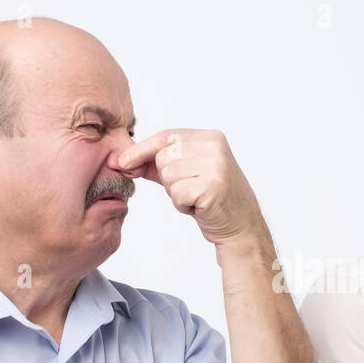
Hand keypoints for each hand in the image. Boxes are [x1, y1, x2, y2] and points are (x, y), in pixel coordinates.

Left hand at [116, 129, 266, 247]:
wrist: (241, 226)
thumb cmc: (212, 200)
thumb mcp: (186, 174)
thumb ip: (157, 164)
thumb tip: (122, 160)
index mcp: (211, 137)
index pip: (166, 136)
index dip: (141, 150)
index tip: (123, 162)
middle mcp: (215, 147)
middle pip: (163, 157)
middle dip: (168, 178)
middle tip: (191, 189)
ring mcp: (216, 165)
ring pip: (168, 176)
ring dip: (176, 193)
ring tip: (196, 198)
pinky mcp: (212, 186)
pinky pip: (177, 194)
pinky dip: (183, 205)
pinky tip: (200, 207)